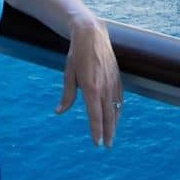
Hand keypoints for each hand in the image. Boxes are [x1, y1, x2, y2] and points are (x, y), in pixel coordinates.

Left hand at [56, 18, 122, 146]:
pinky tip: (117, 115)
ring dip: (115, 123)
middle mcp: (104, 87)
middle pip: (108, 115)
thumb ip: (67, 95)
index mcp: (91, 87)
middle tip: (107, 145)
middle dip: (108, 132)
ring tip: (112, 135)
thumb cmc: (77, 54)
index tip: (97, 143)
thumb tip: (59, 111)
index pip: (95, 115)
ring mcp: (113, 82)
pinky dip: (119, 109)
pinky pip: (120, 98)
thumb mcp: (69, 74)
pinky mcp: (117, 77)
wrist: (92, 34)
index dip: (96, 131)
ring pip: (116, 108)